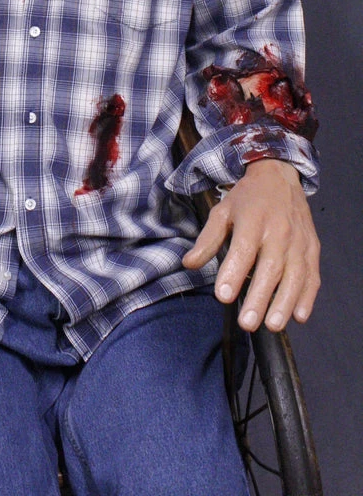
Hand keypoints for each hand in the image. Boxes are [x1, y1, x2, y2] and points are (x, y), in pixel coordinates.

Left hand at [182, 158, 320, 331]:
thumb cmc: (247, 198)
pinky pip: (312, 275)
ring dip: (284, 302)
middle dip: (259, 297)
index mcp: (253, 220)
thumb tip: (188, 264)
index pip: (243, 250)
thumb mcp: (222, 211)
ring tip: (272, 325)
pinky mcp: (313, 248)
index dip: (233, 273)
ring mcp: (299, 241)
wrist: (279, 175)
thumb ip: (207, 239)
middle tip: (247, 323)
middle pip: (270, 268)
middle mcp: (279, 231)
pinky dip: (307, 297)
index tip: (223, 297)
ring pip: (294, 275)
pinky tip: (299, 316)